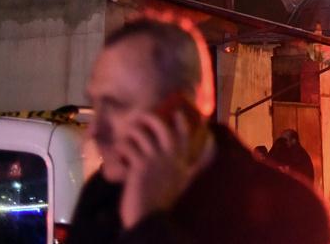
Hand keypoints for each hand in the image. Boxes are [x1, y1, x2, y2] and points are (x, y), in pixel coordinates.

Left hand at [116, 110, 197, 229]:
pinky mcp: (138, 166)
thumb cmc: (167, 197)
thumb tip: (212, 144)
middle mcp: (169, 156)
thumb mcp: (187, 178)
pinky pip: (127, 147)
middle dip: (149, 118)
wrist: (150, 218)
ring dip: (131, 132)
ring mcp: (154, 160)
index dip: (180, 120)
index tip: (177, 111)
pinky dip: (120, 147)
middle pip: (160, 127)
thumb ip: (199, 163)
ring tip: (126, 135)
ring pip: (141, 134)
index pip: (184, 134)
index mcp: (182, 160)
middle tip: (141, 117)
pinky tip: (118, 151)